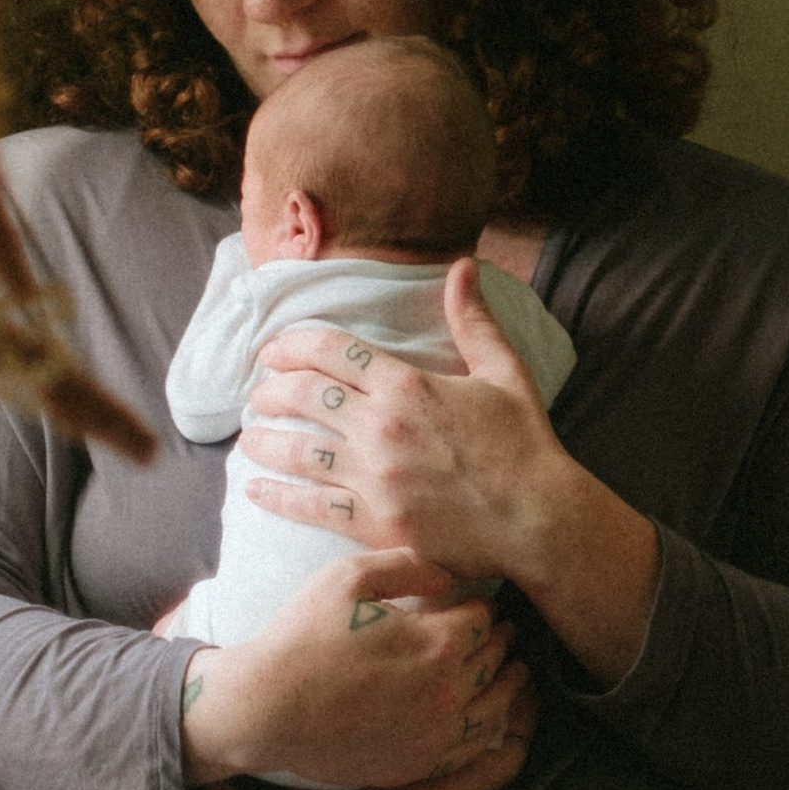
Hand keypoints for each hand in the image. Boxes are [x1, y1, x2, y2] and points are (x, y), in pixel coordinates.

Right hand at [177, 545, 535, 789]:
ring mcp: (435, 734)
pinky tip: (487, 716)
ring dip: (508, 686)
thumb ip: (406, 564)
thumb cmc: (302, 638)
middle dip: (500, 641)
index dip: (484, 607)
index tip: (480, 603)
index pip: (484, 619)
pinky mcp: (419, 764)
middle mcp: (447, 691)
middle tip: (504, 632)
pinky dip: (489, 728)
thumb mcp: (347, 576)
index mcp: (437, 643)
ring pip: (496, 707)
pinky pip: (472, 747)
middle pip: (494, 660)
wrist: (267, 708)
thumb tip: (447, 574)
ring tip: (513, 673)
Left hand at [242, 263, 664, 683]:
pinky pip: (312, 506)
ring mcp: (375, 477)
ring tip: (249, 436)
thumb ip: (474, 320)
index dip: (292, 346)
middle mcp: (382, 427)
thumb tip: (463, 266)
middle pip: (305, 395)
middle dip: (272, 390)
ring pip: (299, 450)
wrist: (539, 520)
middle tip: (259, 392)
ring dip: (266, 439)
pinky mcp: (376, 523)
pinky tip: (256, 488)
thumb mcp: (505, 372)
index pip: (331, 351)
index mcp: (408, 385)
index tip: (273, 352)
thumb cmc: (525, 445)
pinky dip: (278, 495)